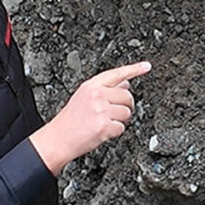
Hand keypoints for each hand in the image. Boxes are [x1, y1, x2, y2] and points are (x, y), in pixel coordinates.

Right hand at [29, 61, 151, 175]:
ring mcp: (101, 110)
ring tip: (104, 123)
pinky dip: (115, 132)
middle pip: (127, 97)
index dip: (134, 69)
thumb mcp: (84, 97)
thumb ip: (104, 89)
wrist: (58, 139)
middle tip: (113, 114)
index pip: (117, 74)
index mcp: (91, 85)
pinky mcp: (104, 126)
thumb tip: (125, 83)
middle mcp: (96, 95)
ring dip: (119, 121)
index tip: (147, 66)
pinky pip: (121, 128)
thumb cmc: (70, 119)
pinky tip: (102, 132)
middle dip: (125, 106)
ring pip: (126, 113)